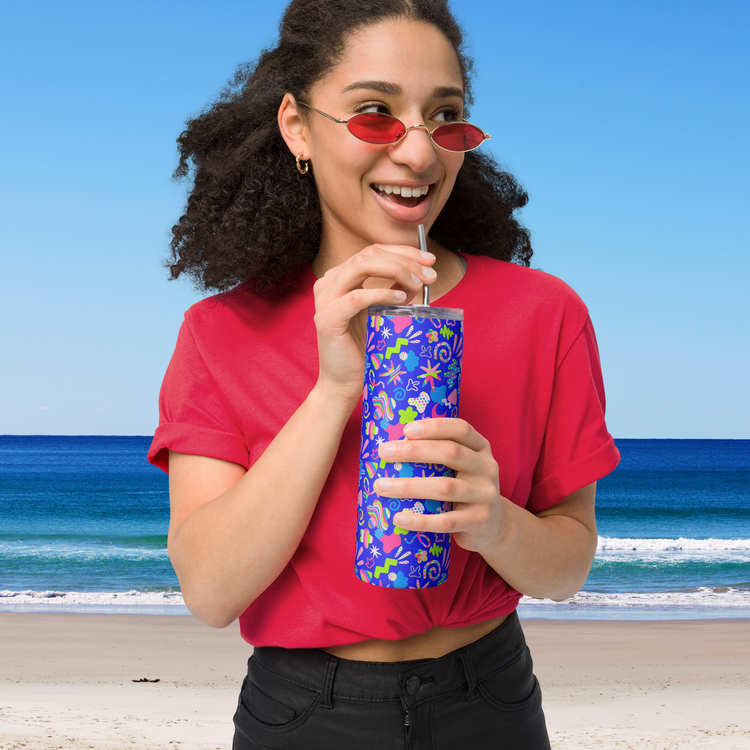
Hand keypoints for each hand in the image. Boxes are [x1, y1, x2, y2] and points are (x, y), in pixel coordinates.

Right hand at [312, 244, 435, 402]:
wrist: (344, 384)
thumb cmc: (365, 350)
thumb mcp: (383, 313)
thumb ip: (395, 291)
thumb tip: (421, 276)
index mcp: (340, 278)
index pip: (373, 251)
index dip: (404, 251)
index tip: (430, 261)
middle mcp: (328, 283)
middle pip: (369, 254)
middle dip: (405, 260)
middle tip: (430, 275)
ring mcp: (325, 300)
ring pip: (362, 266)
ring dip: (396, 271)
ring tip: (419, 286)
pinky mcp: (327, 319)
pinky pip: (357, 297)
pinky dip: (382, 293)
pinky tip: (401, 299)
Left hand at [374, 418, 505, 555]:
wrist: (494, 527)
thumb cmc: (464, 488)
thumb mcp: (462, 466)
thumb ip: (439, 455)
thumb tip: (390, 445)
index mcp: (481, 448)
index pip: (461, 429)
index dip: (434, 427)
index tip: (406, 429)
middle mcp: (487, 467)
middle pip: (450, 453)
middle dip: (413, 450)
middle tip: (384, 452)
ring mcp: (485, 495)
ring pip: (445, 488)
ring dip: (409, 486)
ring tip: (380, 486)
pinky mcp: (479, 520)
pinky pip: (446, 521)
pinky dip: (420, 520)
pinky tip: (399, 517)